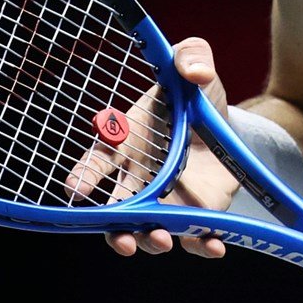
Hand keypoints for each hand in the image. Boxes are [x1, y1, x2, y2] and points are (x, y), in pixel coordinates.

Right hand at [64, 36, 245, 258]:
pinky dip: (200, 245)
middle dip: (115, 228)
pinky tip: (213, 246)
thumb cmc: (196, 96)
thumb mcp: (196, 66)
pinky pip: (193, 237)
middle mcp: (139, 178)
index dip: (84, 176)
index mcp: (127, 143)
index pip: (96, 161)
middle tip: (123, 238)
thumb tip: (193, 69)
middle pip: (116, 211)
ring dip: (150, 241)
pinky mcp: (194, 214)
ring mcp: (165, 200)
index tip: (75, 190)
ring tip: (161, 240)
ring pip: (148, 230)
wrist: (226, 123)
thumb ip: (191, 56)